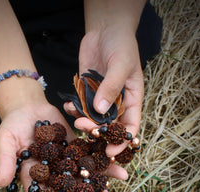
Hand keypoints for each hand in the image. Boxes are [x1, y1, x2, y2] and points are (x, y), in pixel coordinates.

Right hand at [0, 101, 124, 191]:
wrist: (29, 108)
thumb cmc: (12, 126)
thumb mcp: (4, 142)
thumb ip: (6, 161)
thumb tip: (1, 184)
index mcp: (32, 176)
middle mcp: (51, 173)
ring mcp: (66, 162)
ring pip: (82, 179)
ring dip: (96, 189)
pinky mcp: (78, 149)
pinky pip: (92, 158)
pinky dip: (105, 165)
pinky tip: (120, 173)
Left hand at [65, 25, 143, 157]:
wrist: (105, 30)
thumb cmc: (121, 44)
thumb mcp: (121, 64)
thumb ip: (112, 87)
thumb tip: (100, 110)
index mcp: (131, 100)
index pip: (130, 127)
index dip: (122, 142)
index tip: (110, 151)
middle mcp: (116, 104)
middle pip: (108, 127)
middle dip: (97, 132)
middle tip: (84, 128)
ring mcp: (100, 99)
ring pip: (92, 119)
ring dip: (83, 122)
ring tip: (75, 118)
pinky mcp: (86, 93)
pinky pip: (79, 106)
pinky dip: (73, 109)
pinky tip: (67, 105)